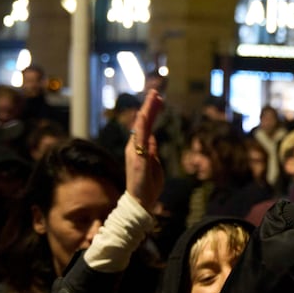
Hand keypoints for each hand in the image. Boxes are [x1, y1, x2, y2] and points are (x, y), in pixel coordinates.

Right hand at [127, 89, 164, 211]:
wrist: (141, 201)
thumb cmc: (148, 185)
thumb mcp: (154, 164)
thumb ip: (152, 151)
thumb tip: (153, 138)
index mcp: (140, 148)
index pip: (146, 126)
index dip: (152, 112)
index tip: (158, 99)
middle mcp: (135, 146)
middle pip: (143, 122)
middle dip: (149, 106)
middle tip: (156, 91)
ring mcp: (135, 150)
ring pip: (141, 126)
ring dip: (147, 110)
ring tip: (153, 97)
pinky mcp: (138, 157)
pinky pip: (138, 138)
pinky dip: (140, 125)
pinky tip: (143, 115)